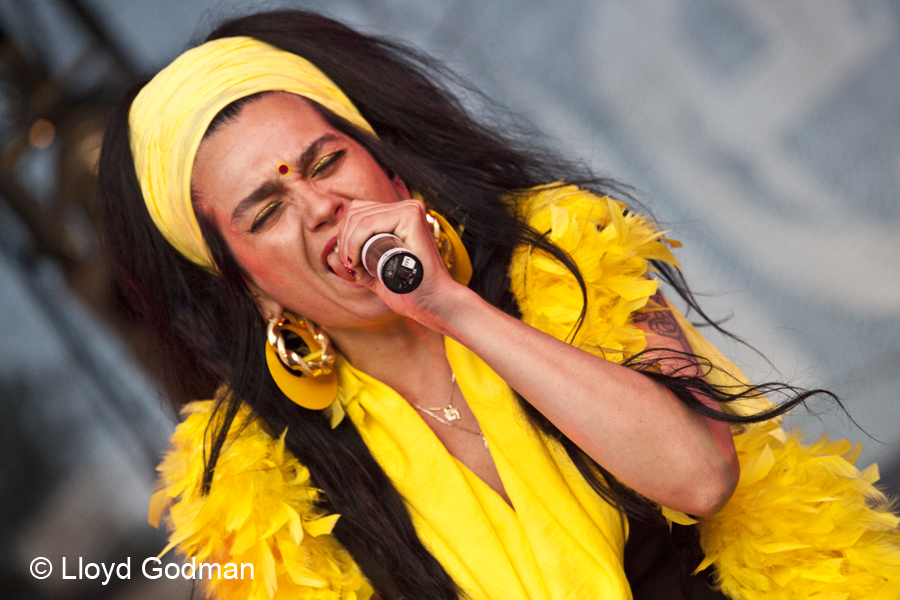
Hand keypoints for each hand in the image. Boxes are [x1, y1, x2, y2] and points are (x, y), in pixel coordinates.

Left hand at [326, 199, 464, 330]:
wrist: (434, 304)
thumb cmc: (409, 291)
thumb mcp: (373, 277)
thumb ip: (354, 267)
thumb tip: (329, 256)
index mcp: (400, 216)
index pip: (358, 213)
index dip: (346, 237)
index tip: (352, 266)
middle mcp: (406, 207)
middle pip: (355, 212)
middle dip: (345, 242)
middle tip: (354, 270)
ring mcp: (410, 209)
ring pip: (358, 216)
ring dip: (349, 245)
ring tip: (358, 270)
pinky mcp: (411, 216)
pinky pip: (368, 222)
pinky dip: (355, 242)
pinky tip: (359, 262)